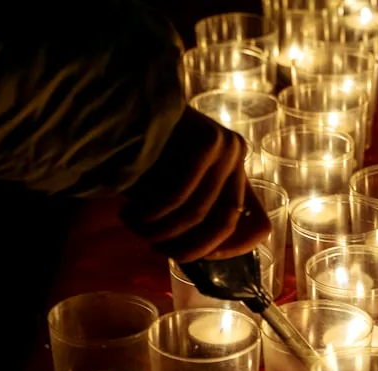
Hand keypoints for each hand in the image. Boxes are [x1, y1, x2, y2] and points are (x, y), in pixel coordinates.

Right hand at [121, 107, 270, 261]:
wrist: (120, 103)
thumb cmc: (141, 149)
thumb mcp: (172, 185)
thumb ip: (188, 213)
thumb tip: (191, 255)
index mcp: (235, 168)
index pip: (257, 222)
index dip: (235, 249)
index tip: (203, 260)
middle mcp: (237, 156)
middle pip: (225, 222)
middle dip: (188, 247)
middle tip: (156, 250)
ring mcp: (226, 148)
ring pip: (198, 214)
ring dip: (161, 231)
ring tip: (133, 227)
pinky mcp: (206, 142)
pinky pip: (178, 197)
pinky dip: (151, 213)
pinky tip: (130, 213)